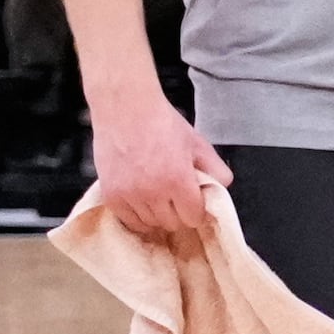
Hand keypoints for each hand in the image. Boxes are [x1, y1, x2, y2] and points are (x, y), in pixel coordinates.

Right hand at [92, 89, 230, 235]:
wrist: (126, 108)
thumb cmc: (161, 122)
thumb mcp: (197, 142)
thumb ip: (216, 168)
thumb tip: (222, 187)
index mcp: (178, 180)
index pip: (193, 218)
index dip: (196, 210)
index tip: (193, 202)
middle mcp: (153, 192)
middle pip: (172, 224)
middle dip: (178, 213)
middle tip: (176, 197)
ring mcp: (129, 196)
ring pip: (149, 224)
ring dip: (157, 214)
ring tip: (157, 195)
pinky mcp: (111, 196)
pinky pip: (128, 221)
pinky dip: (136, 215)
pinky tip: (141, 200)